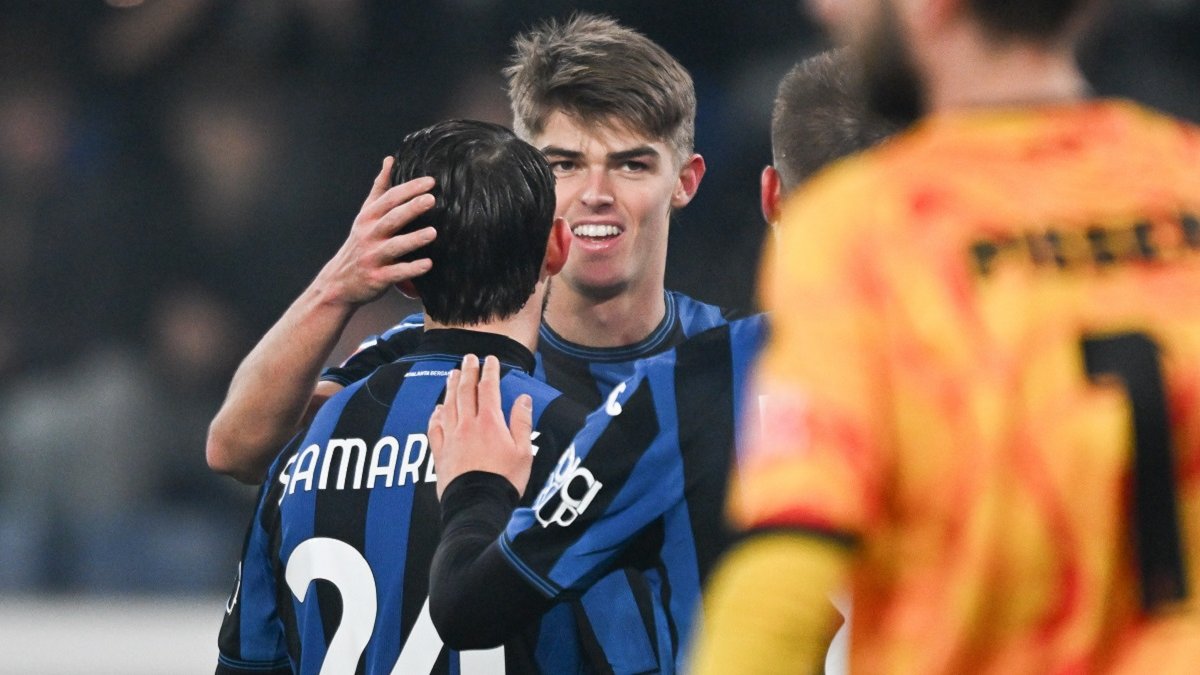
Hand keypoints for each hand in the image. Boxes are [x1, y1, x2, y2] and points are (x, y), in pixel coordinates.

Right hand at [314, 156, 437, 306]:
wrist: (339, 282)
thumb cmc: (360, 243)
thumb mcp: (365, 214)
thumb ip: (379, 188)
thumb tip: (390, 160)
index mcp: (368, 217)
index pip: (390, 199)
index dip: (409, 189)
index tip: (430, 181)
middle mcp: (369, 235)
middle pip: (392, 218)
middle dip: (411, 208)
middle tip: (432, 199)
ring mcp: (373, 257)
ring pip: (394, 246)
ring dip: (413, 239)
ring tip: (433, 232)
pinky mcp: (377, 278)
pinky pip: (396, 273)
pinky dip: (411, 269)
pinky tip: (428, 264)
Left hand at [428, 354, 533, 498]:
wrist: (477, 505)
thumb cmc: (504, 480)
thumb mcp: (524, 451)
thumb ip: (522, 422)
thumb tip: (523, 398)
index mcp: (489, 422)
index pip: (488, 388)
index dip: (489, 371)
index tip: (490, 359)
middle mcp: (467, 425)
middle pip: (465, 391)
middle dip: (468, 372)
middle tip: (468, 358)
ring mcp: (451, 438)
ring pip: (449, 405)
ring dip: (450, 387)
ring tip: (452, 374)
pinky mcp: (441, 452)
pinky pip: (435, 428)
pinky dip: (436, 415)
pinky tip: (437, 409)